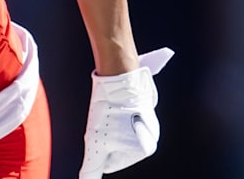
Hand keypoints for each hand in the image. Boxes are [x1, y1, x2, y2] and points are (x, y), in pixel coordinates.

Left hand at [78, 48, 173, 178]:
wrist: (118, 76)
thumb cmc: (108, 110)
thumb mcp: (95, 143)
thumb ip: (92, 167)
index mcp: (144, 150)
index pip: (111, 162)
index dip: (98, 148)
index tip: (101, 131)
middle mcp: (151, 138)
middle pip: (115, 148)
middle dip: (105, 138)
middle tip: (103, 121)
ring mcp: (150, 122)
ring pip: (118, 134)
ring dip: (109, 126)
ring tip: (108, 112)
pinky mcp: (145, 108)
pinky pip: (123, 118)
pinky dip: (115, 114)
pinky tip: (112, 105)